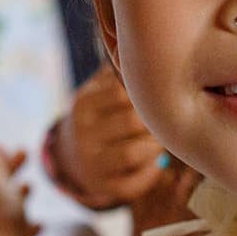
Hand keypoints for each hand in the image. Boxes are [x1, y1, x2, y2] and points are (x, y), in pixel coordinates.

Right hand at [60, 69, 166, 206]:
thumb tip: (150, 48)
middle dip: (155, 121)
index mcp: (83, 105)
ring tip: (160, 139)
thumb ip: (118, 72)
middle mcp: (82, 134)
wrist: (70, 157)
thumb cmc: (98, 115)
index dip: (146, 94)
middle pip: (132, 122)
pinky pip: (134, 182)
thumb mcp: (98, 91)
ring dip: (155, 146)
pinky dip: (151, 171)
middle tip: (165, 120)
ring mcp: (91, 163)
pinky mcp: (103, 187)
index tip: (157, 96)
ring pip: (134, 152)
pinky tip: (155, 161)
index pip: (121, 92)